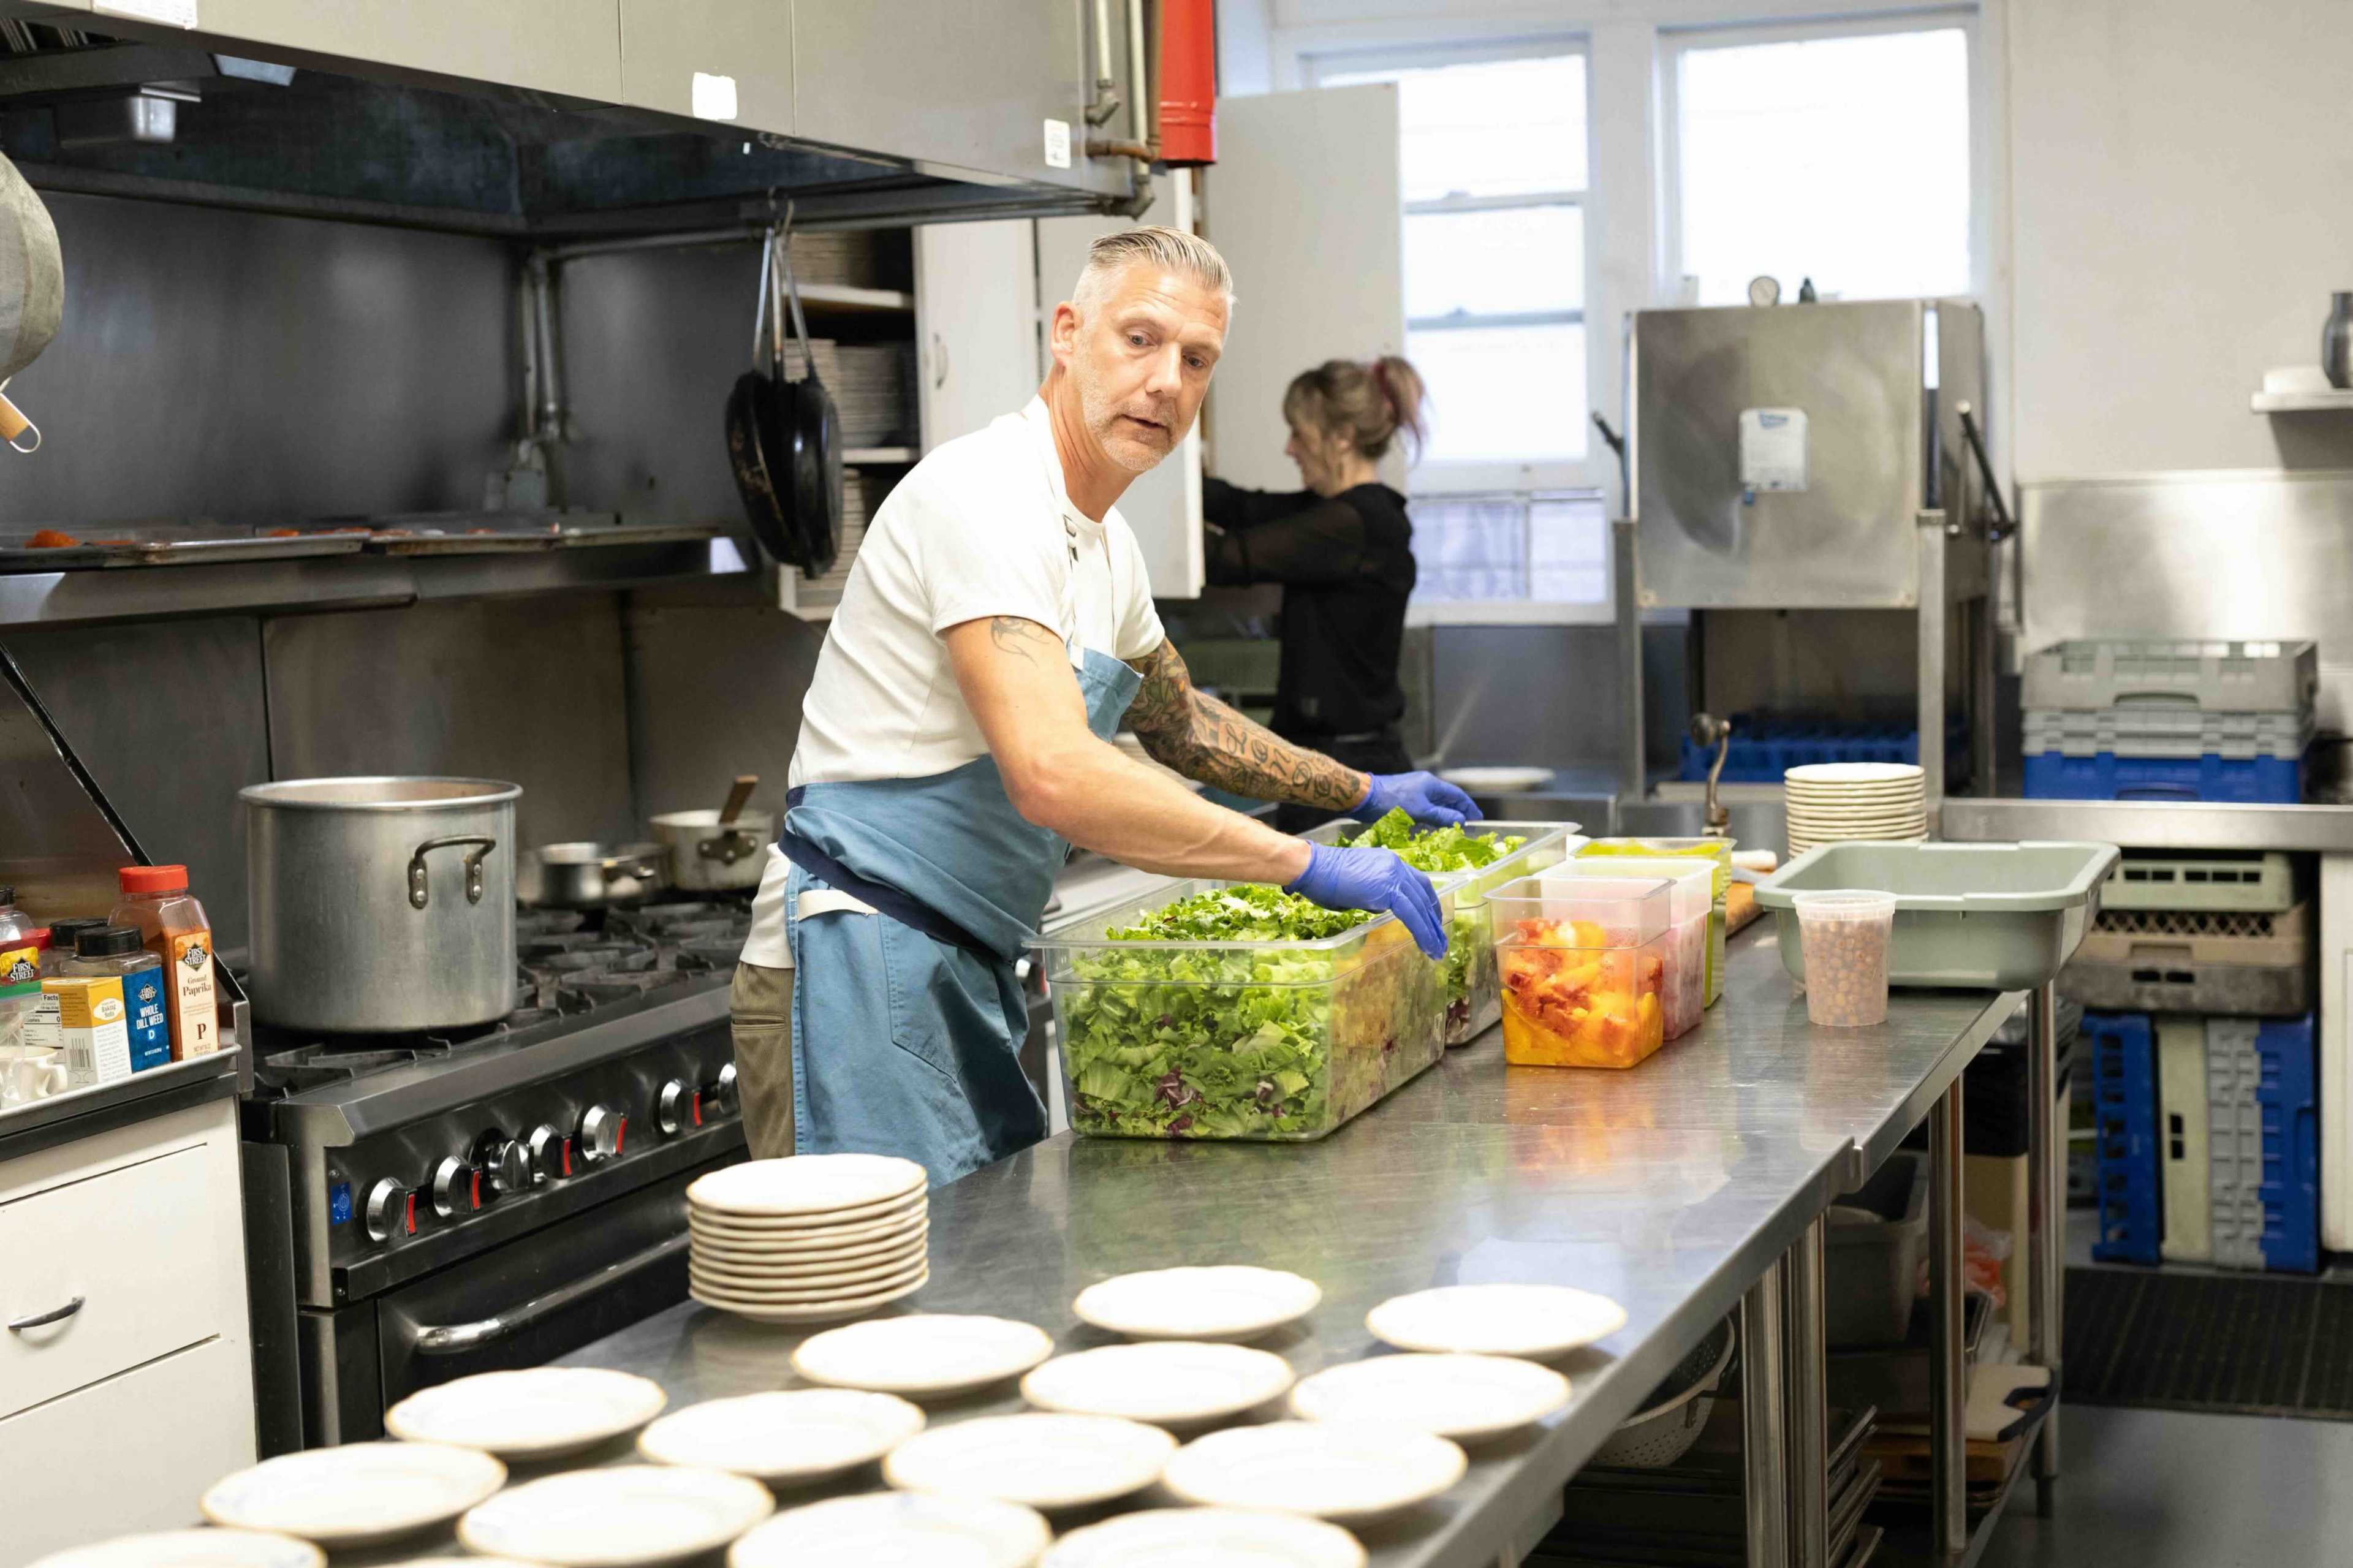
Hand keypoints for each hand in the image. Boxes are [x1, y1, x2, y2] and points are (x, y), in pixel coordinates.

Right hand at [1285, 844, 1447, 958]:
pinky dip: (1422, 931)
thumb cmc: (1324, 879)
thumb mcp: (1358, 887)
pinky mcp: (1388, 889)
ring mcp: (1394, 875)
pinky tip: (1426, 945)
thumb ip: (1375, 895)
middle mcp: (1396, 865)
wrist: (1313, 867)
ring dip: (1431, 930)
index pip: (1418, 884)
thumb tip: (1383, 907)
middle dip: (1434, 920)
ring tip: (1437, 949)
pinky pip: (1411, 914)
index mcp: (1390, 863)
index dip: (1428, 903)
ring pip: (1420, 906)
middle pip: (1424, 895)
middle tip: (1441, 941)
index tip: (1434, 921)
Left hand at [1354, 771, 1476, 828]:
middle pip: (1446, 798)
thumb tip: (1461, 820)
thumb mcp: (1421, 811)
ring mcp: (1412, 790)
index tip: (1477, 817)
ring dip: (1444, 813)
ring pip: (1434, 802)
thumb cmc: (1392, 802)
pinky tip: (1430, 824)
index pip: (1457, 795)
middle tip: (1466, 823)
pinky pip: (1423, 806)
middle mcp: (1423, 784)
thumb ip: (1442, 816)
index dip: (1468, 806)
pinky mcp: (1403, 798)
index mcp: (1431, 783)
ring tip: (1452, 826)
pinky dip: (1431, 815)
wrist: (1364, 797)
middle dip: (1458, 810)